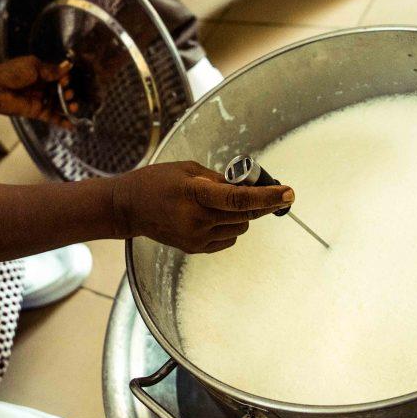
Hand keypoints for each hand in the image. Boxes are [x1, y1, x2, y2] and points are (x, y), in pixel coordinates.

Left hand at [0, 56, 72, 125]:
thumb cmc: (9, 74)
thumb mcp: (33, 66)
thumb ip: (51, 70)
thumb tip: (66, 66)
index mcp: (39, 72)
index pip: (58, 76)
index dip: (65, 78)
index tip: (67, 79)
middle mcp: (40, 86)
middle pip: (60, 90)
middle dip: (68, 92)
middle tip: (68, 92)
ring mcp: (39, 100)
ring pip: (58, 104)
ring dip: (68, 106)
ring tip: (72, 105)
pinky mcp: (36, 112)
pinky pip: (52, 117)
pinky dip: (62, 121)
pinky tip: (71, 123)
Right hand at [111, 161, 292, 253]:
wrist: (128, 208)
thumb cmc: (157, 181)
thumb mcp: (188, 169)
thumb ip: (218, 179)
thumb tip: (248, 187)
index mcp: (193, 193)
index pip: (238, 198)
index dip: (266, 196)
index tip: (288, 191)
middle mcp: (195, 218)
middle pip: (245, 215)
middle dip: (261, 204)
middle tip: (271, 192)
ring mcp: (195, 237)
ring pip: (239, 228)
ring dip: (243, 215)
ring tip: (226, 203)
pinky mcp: (194, 248)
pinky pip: (228, 239)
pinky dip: (230, 227)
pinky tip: (215, 216)